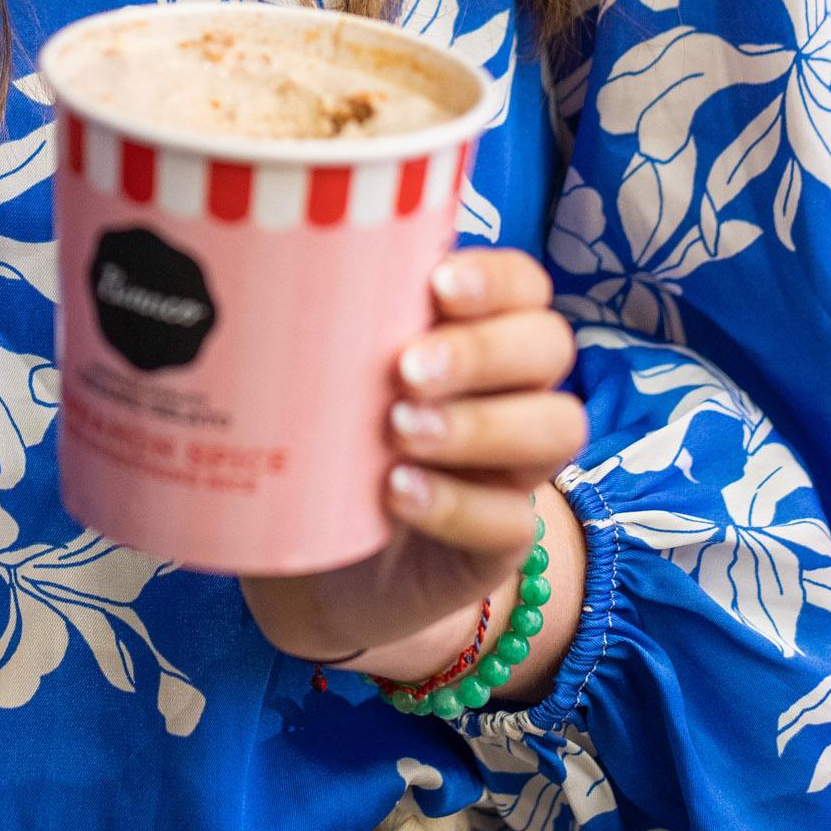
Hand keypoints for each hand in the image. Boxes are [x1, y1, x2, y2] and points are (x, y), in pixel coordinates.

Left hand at [240, 251, 585, 681]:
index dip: (495, 280)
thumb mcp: (328, 378)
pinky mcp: (502, 541)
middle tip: (406, 368)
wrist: (323, 563)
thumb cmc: (328, 440)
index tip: (438, 285)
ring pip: (556, 428)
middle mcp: (514, 392)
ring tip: (399, 430)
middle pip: (549, 345)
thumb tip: (275, 267)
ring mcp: (515, 469)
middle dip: (482, 351)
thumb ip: (334, 330)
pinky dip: (455, 504)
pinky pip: (512, 521)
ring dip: (479, 424)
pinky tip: (398, 493)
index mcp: (479, 332)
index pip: (524, 285)